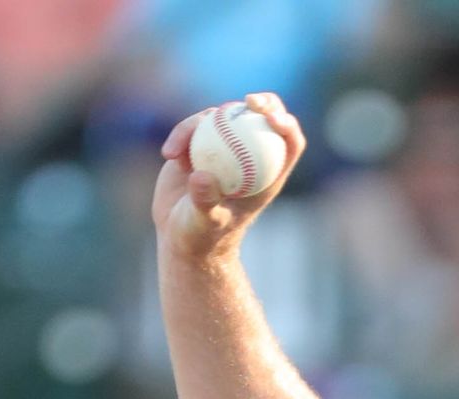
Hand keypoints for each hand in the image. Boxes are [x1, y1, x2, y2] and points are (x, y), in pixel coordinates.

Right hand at [151, 91, 306, 261]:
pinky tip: (169, 156)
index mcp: (267, 175)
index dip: (287, 125)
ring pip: (223, 117)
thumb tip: (202, 175)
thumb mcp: (204, 223)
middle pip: (265, 118)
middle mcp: (250, 156)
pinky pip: (194, 126)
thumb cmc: (202, 237)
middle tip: (250, 101)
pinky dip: (181, 136)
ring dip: (198, 125)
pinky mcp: (201, 142)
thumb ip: (205, 201)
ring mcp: (226, 147)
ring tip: (175, 155)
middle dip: (264, 103)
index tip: (272, 118)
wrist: (180, 235)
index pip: (289, 144)